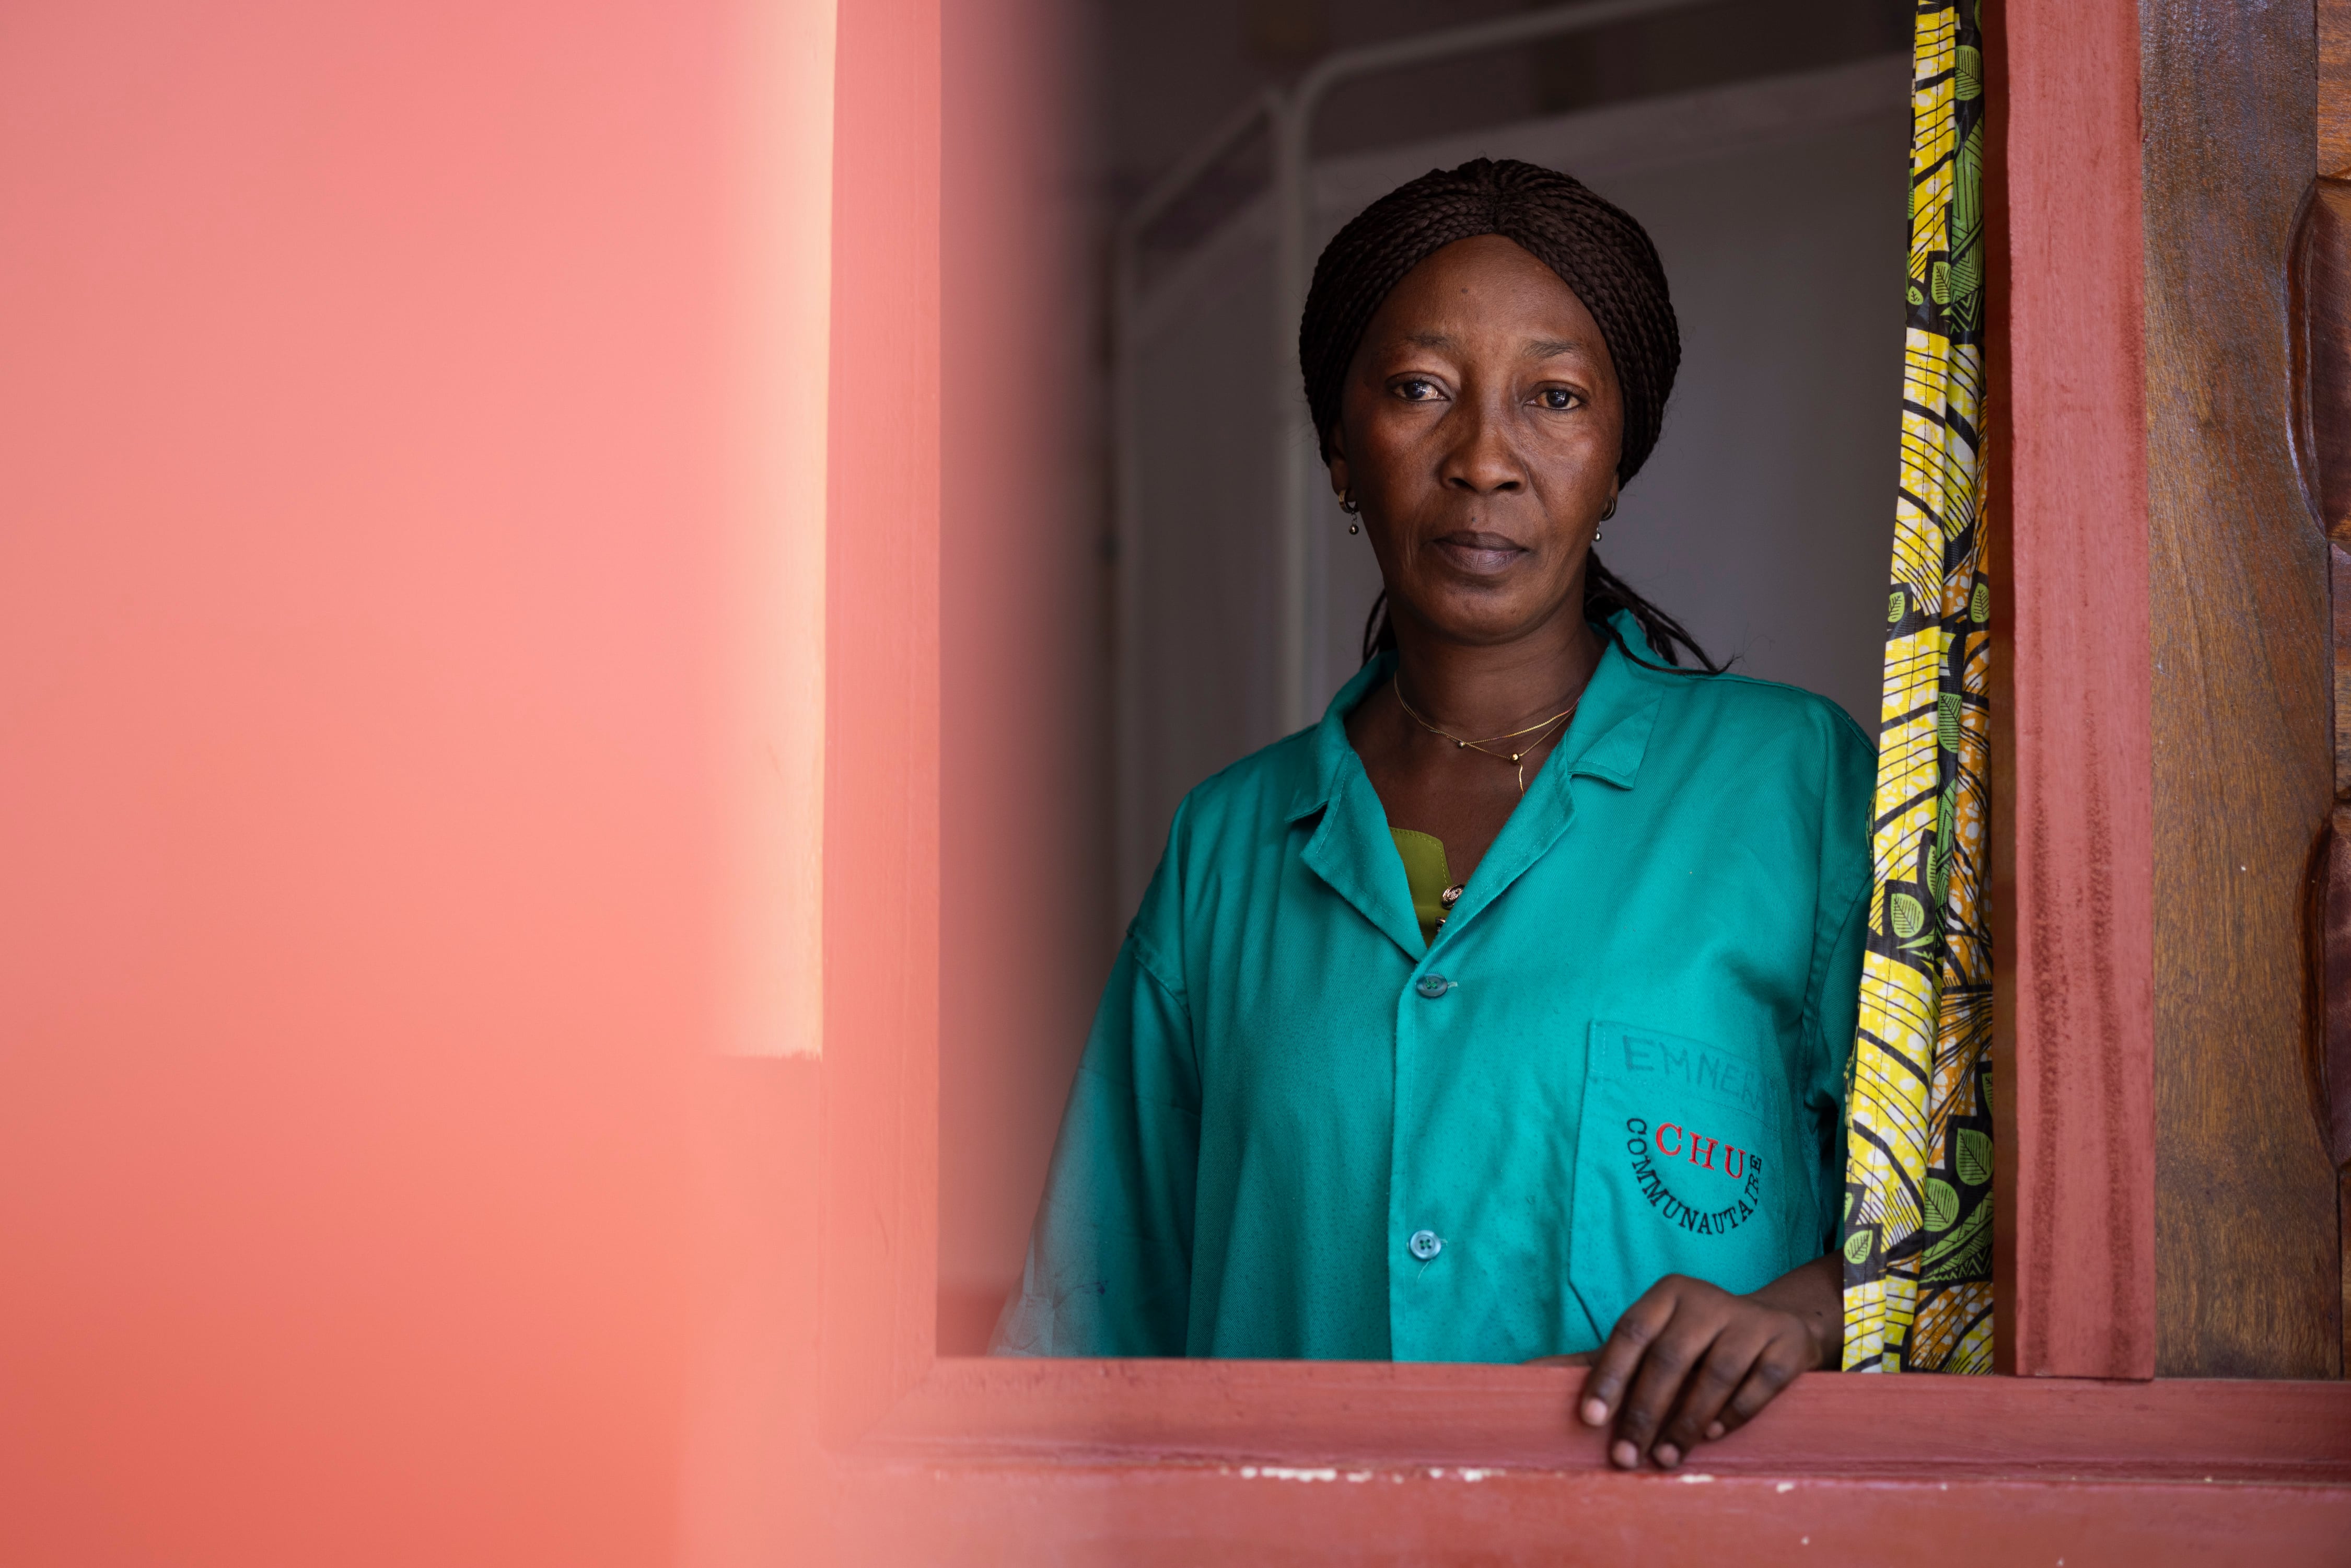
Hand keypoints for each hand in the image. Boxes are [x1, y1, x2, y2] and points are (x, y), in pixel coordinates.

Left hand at [1572, 1253, 1839, 1469]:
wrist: (1776, 1325)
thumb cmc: (1694, 1340)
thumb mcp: (1649, 1338)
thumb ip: (1596, 1359)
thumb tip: (1527, 1374)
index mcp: (1667, 1294)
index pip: (1630, 1333)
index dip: (1609, 1376)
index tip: (1590, 1419)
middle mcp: (1707, 1300)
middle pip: (1669, 1359)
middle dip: (1643, 1413)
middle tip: (1625, 1457)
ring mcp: (1750, 1322)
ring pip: (1714, 1374)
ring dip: (1686, 1423)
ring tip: (1665, 1459)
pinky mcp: (1784, 1346)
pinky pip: (1758, 1385)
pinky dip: (1733, 1414)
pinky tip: (1711, 1437)